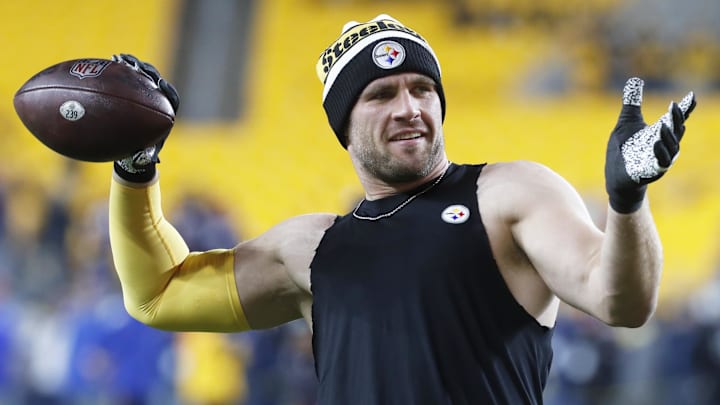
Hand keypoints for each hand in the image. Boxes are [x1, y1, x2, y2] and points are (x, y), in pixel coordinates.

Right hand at [111, 53, 178, 181]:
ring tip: (119, 58)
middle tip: (138, 66)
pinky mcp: (127, 93)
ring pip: (138, 77)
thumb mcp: (144, 157)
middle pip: (155, 82)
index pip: (172, 99)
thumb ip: (147, 157)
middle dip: (147, 72)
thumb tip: (150, 160)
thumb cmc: (140, 154)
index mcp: (165, 114)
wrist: (129, 149)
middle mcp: (156, 102)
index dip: (168, 91)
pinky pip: (121, 81)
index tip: (161, 85)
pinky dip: (114, 73)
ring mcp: (141, 95)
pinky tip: (103, 65)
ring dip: (130, 66)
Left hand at [604, 77, 695, 212]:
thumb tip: (634, 80)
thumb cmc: (624, 148)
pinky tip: (655, 143)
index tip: (691, 96)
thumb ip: (632, 101)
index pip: (675, 118)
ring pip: (671, 147)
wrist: (616, 176)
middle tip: (675, 105)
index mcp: (660, 132)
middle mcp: (664, 145)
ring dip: (669, 136)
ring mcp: (659, 159)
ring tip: (663, 125)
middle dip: (677, 119)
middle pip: (676, 131)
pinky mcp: (650, 171)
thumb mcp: (627, 121)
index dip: (685, 108)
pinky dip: (659, 153)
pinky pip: (659, 162)